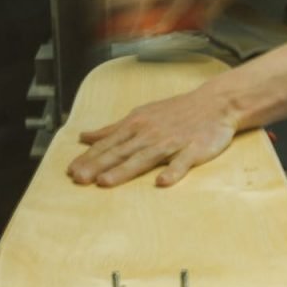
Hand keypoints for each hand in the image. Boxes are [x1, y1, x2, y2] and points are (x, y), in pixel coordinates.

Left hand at [67, 86, 237, 187]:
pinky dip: (172, 172)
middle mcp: (150, 134)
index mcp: (137, 125)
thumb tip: (85, 137)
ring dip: (124, 170)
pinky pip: (182, 162)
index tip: (71, 171)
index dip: (89, 158)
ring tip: (105, 182)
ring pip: (144, 158)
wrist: (215, 103)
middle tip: (78, 179)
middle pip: (120, 152)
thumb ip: (113, 129)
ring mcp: (172, 142)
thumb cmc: (176, 111)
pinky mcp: (194, 150)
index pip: (108, 143)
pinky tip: (162, 182)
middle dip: (98, 165)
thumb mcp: (141, 115)